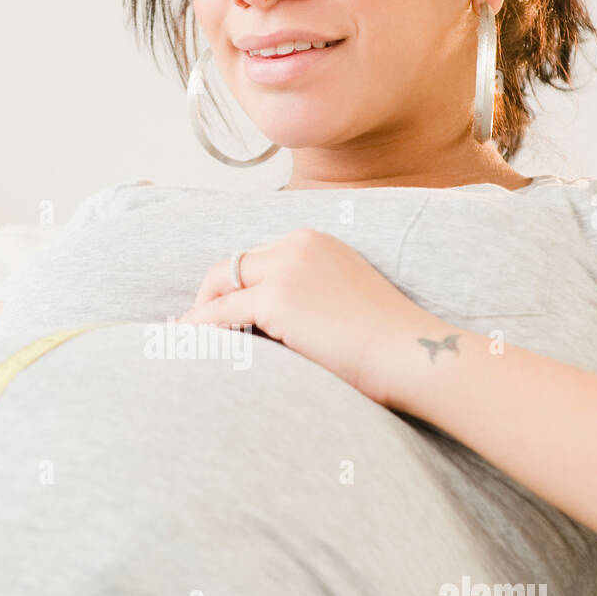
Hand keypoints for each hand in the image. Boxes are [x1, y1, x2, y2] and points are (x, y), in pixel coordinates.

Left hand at [176, 226, 451, 405]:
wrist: (411, 353)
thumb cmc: (385, 343)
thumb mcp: (344, 302)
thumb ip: (306, 299)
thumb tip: (268, 325)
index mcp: (315, 242)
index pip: (256, 257)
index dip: (231, 286)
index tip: (219, 313)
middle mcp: (298, 245)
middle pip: (231, 265)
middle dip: (209, 296)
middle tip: (195, 329)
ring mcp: (286, 269)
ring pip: (220, 285)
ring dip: (199, 313)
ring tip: (185, 341)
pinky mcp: (277, 298)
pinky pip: (220, 314)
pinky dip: (200, 329)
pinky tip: (189, 347)